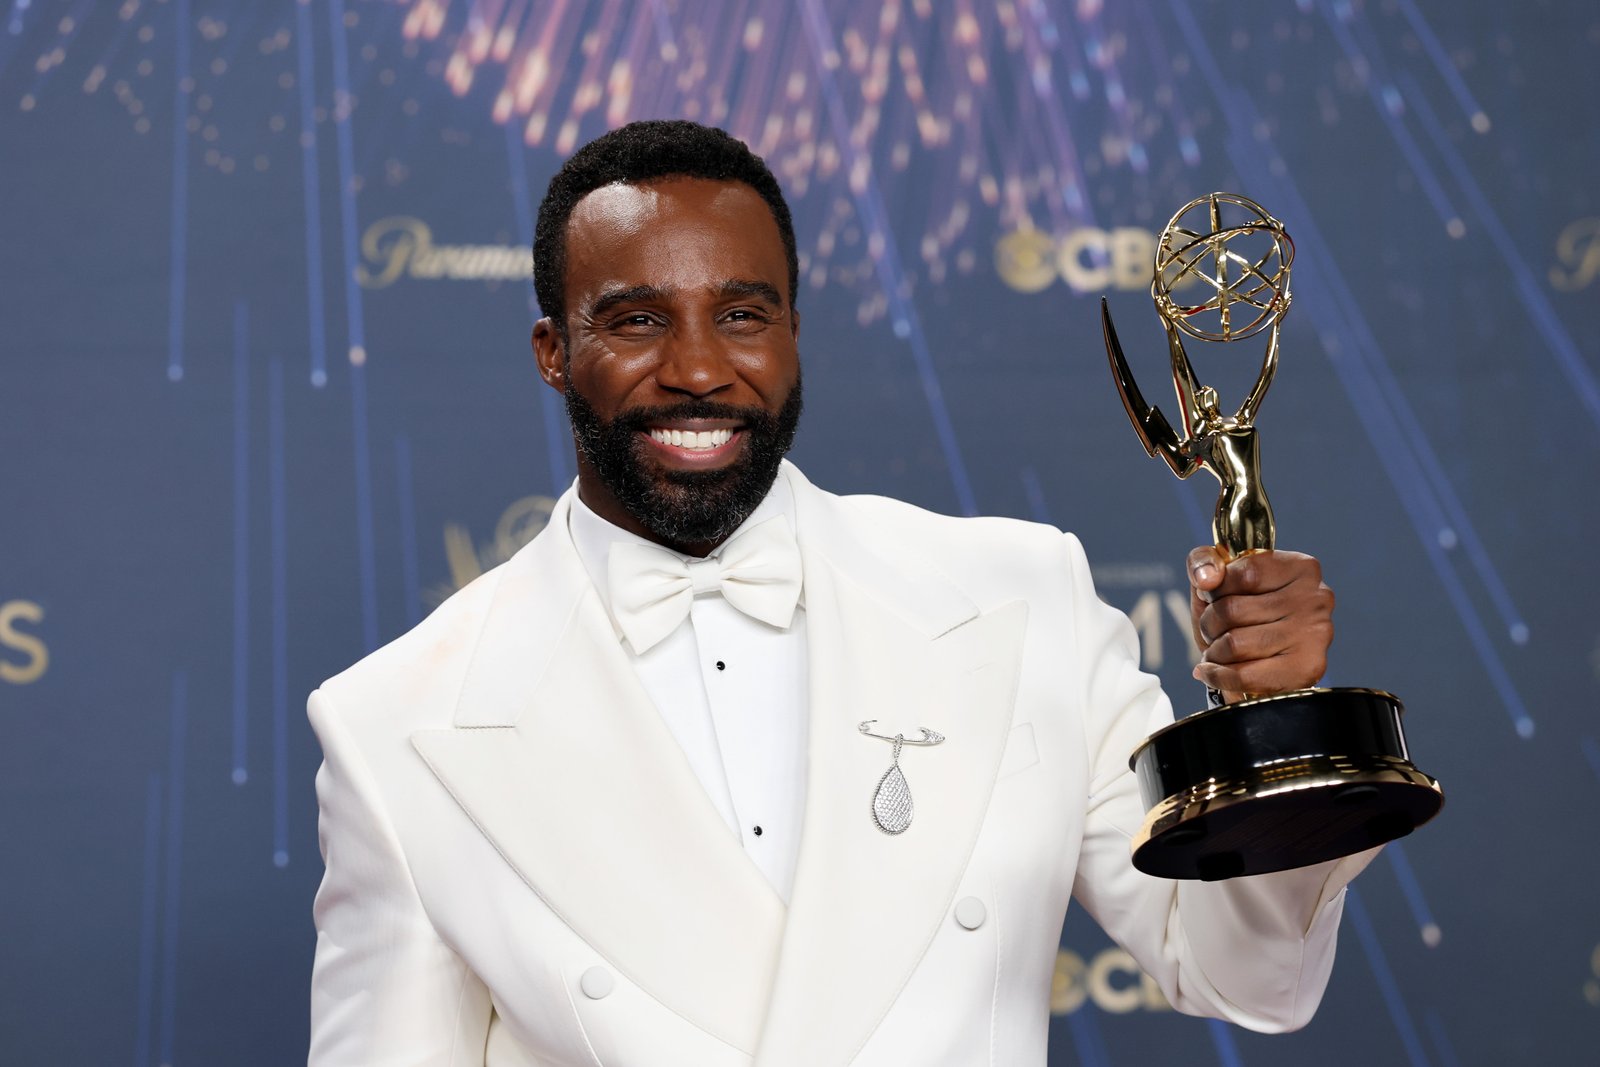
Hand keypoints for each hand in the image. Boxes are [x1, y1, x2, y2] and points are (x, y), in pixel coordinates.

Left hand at [1186, 546, 1333, 702]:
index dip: (1215, 590)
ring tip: (1217, 651)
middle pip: (1233, 610)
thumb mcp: (1216, 579)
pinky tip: (1211, 671)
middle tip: (1213, 631)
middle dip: (1210, 624)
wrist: (1259, 670)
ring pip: (1236, 644)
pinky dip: (1218, 676)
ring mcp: (1315, 634)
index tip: (1212, 598)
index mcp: (1299, 566)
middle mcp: (1315, 597)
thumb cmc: (1237, 614)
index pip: (1243, 573)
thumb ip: (1203, 562)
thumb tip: (1207, 578)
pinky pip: (1245, 675)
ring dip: (1214, 651)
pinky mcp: (1307, 668)